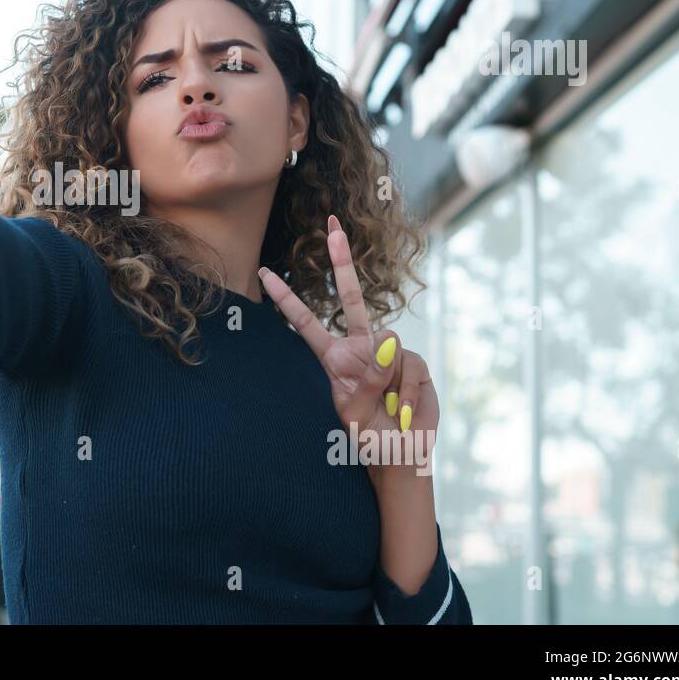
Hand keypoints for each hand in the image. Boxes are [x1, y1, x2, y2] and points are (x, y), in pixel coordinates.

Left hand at [258, 214, 439, 474]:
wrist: (400, 453)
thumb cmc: (370, 434)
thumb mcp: (357, 413)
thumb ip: (370, 379)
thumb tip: (388, 340)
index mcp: (335, 360)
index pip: (305, 324)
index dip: (286, 299)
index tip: (264, 272)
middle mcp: (361, 349)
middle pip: (351, 300)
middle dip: (342, 261)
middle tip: (332, 226)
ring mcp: (389, 353)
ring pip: (390, 345)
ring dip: (390, 384)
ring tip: (389, 410)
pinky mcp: (414, 362)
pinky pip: (410, 367)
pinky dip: (408, 393)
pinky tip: (405, 410)